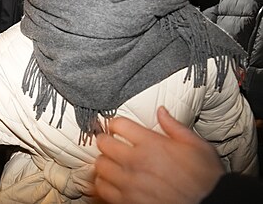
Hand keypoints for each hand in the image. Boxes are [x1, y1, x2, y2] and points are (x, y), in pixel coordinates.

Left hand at [94, 106, 224, 203]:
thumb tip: (161, 111)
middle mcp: (137, 161)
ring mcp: (130, 182)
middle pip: (104, 143)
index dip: (116, 124)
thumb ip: (175, 126)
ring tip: (111, 163)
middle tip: (110, 142)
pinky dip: (104, 183)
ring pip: (100, 166)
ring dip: (104, 162)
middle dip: (105, 140)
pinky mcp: (127, 200)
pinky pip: (102, 188)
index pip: (118, 124)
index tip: (117, 127)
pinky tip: (112, 181)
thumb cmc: (206, 178)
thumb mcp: (197, 146)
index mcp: (152, 144)